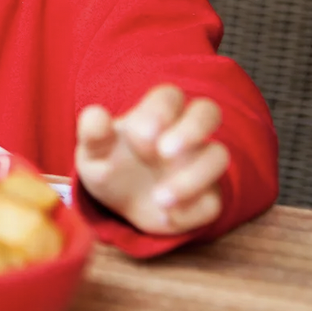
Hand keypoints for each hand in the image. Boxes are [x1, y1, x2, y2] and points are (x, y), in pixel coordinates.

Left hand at [75, 86, 228, 235]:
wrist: (119, 205)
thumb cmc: (108, 165)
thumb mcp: (93, 152)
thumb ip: (93, 133)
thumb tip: (96, 115)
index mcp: (157, 114)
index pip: (170, 96)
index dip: (160, 112)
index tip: (139, 138)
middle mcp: (185, 133)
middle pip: (208, 112)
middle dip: (192, 129)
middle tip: (165, 152)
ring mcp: (199, 164)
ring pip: (218, 156)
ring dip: (193, 177)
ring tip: (159, 198)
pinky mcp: (206, 197)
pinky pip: (212, 201)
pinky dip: (191, 211)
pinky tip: (164, 216)